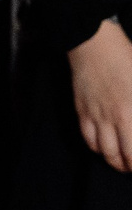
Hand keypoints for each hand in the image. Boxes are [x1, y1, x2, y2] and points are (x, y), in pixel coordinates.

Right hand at [71, 19, 131, 170]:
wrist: (93, 43)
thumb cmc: (124, 57)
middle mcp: (114, 118)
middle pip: (122, 156)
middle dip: (131, 166)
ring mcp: (95, 115)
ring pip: (104, 152)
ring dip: (115, 162)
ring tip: (122, 162)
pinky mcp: (81, 110)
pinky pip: (87, 138)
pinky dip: (97, 148)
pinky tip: (104, 147)